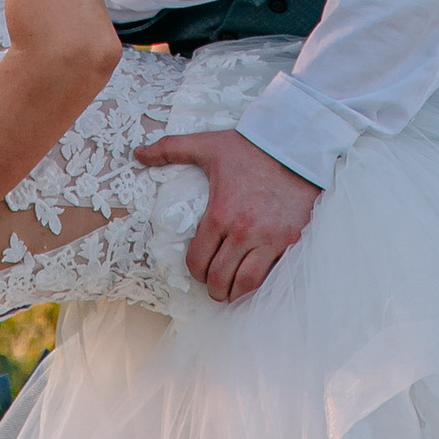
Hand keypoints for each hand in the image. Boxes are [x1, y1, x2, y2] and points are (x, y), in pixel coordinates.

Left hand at [131, 127, 317, 300]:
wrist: (298, 145)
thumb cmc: (252, 147)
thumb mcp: (209, 144)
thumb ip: (172, 148)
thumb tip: (139, 153)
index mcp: (220, 213)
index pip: (198, 261)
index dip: (195, 271)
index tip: (199, 270)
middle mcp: (243, 231)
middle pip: (219, 278)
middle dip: (213, 288)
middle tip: (215, 286)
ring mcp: (270, 239)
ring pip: (246, 285)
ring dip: (236, 294)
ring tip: (233, 291)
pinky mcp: (292, 241)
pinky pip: (274, 275)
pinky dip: (263, 284)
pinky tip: (258, 281)